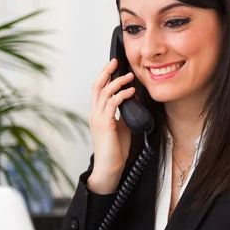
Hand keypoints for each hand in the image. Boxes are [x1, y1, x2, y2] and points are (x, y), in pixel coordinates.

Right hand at [87, 58, 135, 192]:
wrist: (110, 168)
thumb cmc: (116, 150)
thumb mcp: (122, 127)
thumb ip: (125, 113)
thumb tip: (134, 98)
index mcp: (98, 114)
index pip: (98, 90)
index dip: (105, 77)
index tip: (114, 67)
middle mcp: (95, 114)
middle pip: (97, 86)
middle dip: (106, 72)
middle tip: (116, 61)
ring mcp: (98, 118)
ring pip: (104, 93)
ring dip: (118, 82)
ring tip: (129, 77)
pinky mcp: (104, 124)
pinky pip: (112, 104)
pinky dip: (122, 95)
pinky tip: (131, 92)